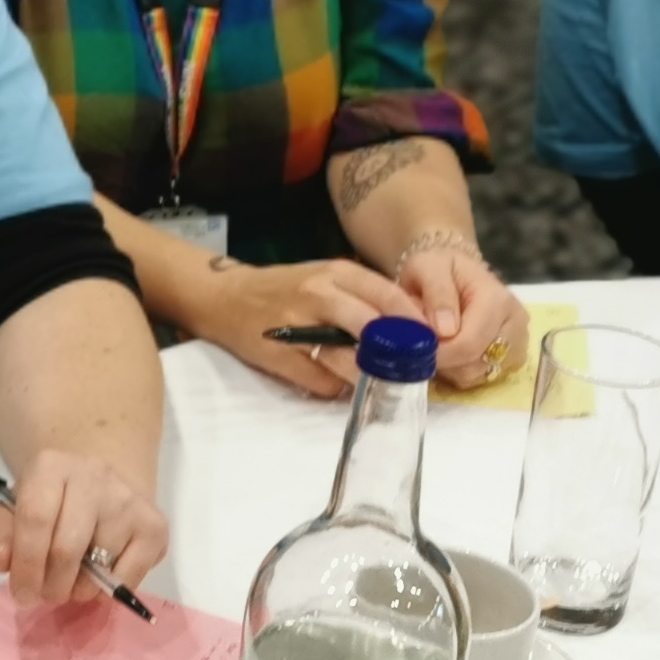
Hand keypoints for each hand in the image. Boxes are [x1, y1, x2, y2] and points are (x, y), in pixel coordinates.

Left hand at [0, 447, 168, 606]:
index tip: (22, 595)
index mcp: (51, 466)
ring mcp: (128, 500)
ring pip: (98, 568)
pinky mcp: (155, 525)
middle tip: (45, 596)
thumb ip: (3, 535)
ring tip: (70, 584)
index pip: (35, 519)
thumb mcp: (16, 507)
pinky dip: (107, 592)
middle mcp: (94, 476)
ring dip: (78, 591)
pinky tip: (98, 578)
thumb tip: (1, 563)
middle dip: (51, 586)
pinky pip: (128, 578)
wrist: (101, 483)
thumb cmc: (51, 501)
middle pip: (66, 548)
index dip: (26, 565)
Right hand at [191, 256, 421, 399]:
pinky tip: (341, 386)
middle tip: (417, 370)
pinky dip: (337, 387)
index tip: (434, 343)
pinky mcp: (280, 355)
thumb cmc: (285, 288)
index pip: (388, 296)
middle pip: (372, 325)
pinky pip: (321, 380)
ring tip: (385, 383)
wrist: (225, 297)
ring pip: (348, 358)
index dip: (415, 323)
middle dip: (400, 352)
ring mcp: (298, 325)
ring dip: (371, 375)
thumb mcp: (325, 278)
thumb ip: (362, 296)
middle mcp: (319, 294)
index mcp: (335, 272)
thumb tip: (409, 328)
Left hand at [398, 241, 529, 392]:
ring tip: (438, 341)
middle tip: (423, 340)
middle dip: (442, 359)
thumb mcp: (428, 268)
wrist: (455, 272)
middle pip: (474, 364)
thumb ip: (437, 294)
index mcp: (497, 299)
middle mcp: (515, 323)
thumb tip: (446, 330)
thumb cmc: (439, 268)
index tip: (414, 347)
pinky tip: (451, 350)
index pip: (469, 344)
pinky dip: (460, 370)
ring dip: (450, 366)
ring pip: (477, 375)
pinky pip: (481, 378)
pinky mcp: (513, 358)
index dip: (438, 353)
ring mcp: (518, 343)